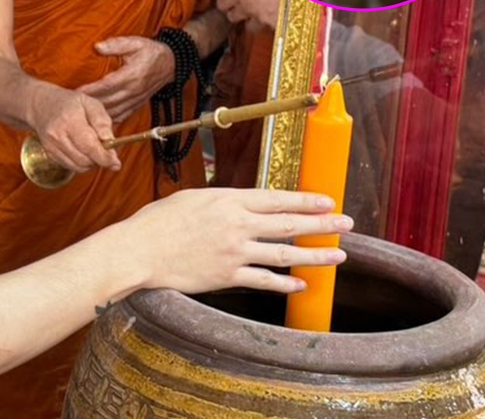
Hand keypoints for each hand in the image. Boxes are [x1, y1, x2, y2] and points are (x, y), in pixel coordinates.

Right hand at [29, 85, 118, 172]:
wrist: (41, 105)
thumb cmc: (69, 103)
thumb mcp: (90, 103)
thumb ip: (102, 123)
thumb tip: (111, 144)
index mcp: (70, 120)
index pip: (89, 147)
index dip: (105, 158)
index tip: (116, 162)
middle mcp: (58, 135)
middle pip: (84, 160)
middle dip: (100, 160)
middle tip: (106, 150)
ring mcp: (51, 146)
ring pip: (78, 166)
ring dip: (91, 163)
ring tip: (94, 149)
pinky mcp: (49, 154)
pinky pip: (71, 166)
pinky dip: (81, 163)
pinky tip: (83, 151)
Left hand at [79, 36, 173, 122]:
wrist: (171, 63)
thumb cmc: (151, 52)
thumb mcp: (135, 42)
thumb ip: (116, 44)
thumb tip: (97, 46)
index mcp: (132, 75)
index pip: (107, 85)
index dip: (91, 90)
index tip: (76, 92)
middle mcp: (133, 90)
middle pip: (108, 102)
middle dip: (89, 105)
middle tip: (72, 105)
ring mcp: (136, 100)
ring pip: (113, 112)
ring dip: (97, 115)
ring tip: (80, 114)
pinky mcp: (137, 106)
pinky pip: (121, 117)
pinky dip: (109, 121)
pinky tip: (96, 122)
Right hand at [114, 188, 352, 296]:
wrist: (138, 251)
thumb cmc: (156, 222)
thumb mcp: (191, 199)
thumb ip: (220, 202)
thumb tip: (241, 205)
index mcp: (228, 200)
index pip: (277, 198)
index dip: (306, 199)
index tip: (328, 200)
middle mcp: (237, 224)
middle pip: (289, 223)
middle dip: (322, 223)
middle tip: (346, 224)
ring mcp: (234, 252)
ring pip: (285, 253)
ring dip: (315, 255)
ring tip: (338, 256)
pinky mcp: (227, 276)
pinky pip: (264, 281)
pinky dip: (285, 284)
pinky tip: (301, 285)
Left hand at [216, 0, 282, 31]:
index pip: (222, 4)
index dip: (226, 1)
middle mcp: (250, 8)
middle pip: (233, 18)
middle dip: (238, 12)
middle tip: (247, 5)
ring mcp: (265, 19)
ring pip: (253, 26)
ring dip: (256, 19)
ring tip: (266, 9)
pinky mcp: (282, 26)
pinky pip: (272, 27)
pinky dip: (274, 22)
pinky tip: (282, 12)